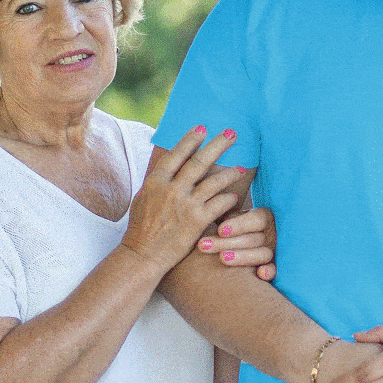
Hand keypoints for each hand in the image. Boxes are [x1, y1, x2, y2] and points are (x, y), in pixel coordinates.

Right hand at [123, 127, 243, 269]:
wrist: (143, 254)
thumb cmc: (141, 227)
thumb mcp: (143, 197)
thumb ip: (158, 181)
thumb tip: (168, 165)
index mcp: (156, 181)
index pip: (176, 154)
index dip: (190, 140)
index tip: (203, 128)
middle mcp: (172, 189)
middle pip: (199, 162)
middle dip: (218, 145)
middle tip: (232, 133)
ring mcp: (186, 205)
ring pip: (214, 182)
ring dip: (230, 173)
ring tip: (241, 168)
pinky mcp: (198, 221)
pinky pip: (219, 204)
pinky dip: (229, 199)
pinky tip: (235, 197)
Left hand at [199, 205, 276, 281]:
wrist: (236, 244)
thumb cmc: (230, 227)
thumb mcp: (229, 217)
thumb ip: (224, 212)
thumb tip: (211, 210)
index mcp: (264, 217)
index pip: (257, 219)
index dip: (240, 225)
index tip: (220, 230)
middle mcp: (270, 234)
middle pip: (254, 238)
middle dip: (227, 243)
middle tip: (204, 245)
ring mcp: (273, 251)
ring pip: (263, 254)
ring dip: (243, 257)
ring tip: (222, 258)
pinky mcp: (272, 266)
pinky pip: (274, 270)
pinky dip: (269, 272)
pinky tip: (260, 274)